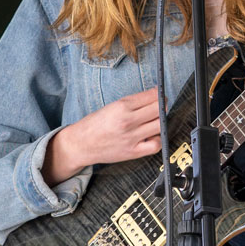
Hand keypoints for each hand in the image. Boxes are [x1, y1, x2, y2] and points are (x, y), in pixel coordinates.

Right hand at [43, 88, 163, 184]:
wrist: (81, 144)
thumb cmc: (95, 125)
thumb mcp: (112, 106)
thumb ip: (132, 103)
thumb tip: (154, 97)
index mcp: (121, 106)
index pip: (151, 96)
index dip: (159, 93)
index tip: (159, 94)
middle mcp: (127, 121)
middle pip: (158, 109)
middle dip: (163, 105)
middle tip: (161, 105)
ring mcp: (131, 137)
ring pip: (160, 125)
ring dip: (161, 121)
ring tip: (155, 120)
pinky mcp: (133, 152)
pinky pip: (155, 145)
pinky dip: (157, 139)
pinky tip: (152, 136)